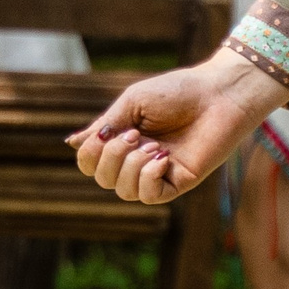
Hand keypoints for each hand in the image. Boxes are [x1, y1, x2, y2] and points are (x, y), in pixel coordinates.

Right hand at [65, 51, 288, 204]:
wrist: (218, 94)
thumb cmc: (177, 92)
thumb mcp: (133, 103)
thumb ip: (105, 125)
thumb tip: (70, 143)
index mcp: (123, 139)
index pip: (89, 162)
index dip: (90, 153)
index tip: (111, 130)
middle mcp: (136, 159)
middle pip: (102, 179)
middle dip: (111, 157)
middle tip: (136, 134)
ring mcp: (157, 173)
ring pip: (123, 191)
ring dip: (131, 166)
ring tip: (153, 145)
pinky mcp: (178, 183)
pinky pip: (149, 196)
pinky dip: (148, 177)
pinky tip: (162, 158)